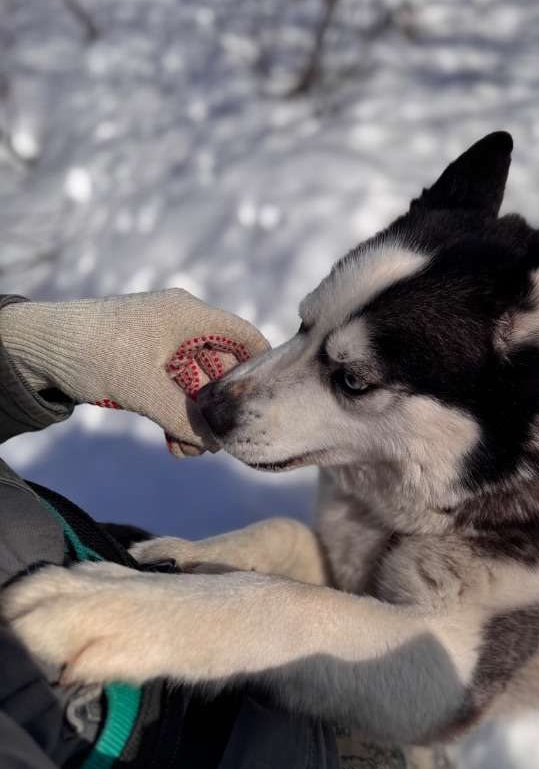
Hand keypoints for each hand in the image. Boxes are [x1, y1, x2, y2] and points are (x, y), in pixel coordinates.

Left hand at [0, 289, 267, 455]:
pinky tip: (174, 446)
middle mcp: (181, 326)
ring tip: (190, 452)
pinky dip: (176, 415)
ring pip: (196, 384)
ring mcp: (163, 344)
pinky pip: (174, 389)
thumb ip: (183, 417)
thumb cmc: (94, 352)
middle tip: (218, 443)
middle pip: (221, 367)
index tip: (270, 400)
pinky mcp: (145, 362)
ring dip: (196, 418)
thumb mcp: (143, 388)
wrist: (39, 348)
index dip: (262, 366)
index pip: (243, 336)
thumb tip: (214, 445)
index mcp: (189, 316)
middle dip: (220, 408)